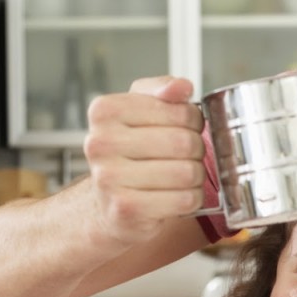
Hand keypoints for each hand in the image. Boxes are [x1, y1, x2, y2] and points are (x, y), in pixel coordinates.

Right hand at [82, 76, 207, 245]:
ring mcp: (109, 178)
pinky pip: (184, 200)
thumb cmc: (130, 154)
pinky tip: (175, 196)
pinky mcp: (126, 209)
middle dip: (196, 152)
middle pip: (184, 142)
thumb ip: (163, 90)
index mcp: (104, 111)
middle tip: (186, 157)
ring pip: (187, 172)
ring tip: (180, 177)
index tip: (185, 128)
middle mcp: (100, 143)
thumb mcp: (141, 110)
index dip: (194, 122)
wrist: (107, 204)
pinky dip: (190, 200)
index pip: (179, 110)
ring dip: (195, 178)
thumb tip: (182, 87)